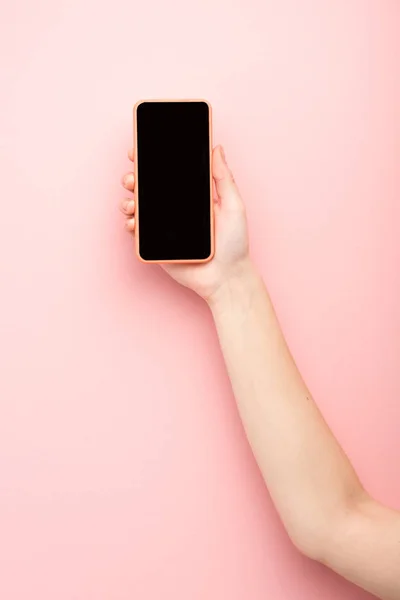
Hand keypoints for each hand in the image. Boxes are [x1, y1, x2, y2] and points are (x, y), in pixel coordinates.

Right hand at [120, 145, 249, 301]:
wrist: (226, 277)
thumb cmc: (234, 244)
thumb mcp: (233, 205)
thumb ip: (224, 178)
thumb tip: (217, 148)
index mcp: (191, 195)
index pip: (168, 173)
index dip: (152, 159)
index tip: (140, 148)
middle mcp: (175, 209)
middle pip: (148, 187)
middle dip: (134, 177)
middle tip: (133, 176)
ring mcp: (163, 226)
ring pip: (138, 207)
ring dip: (129, 199)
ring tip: (133, 201)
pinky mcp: (156, 244)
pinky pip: (137, 231)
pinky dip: (130, 223)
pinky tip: (133, 220)